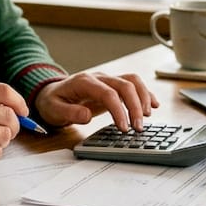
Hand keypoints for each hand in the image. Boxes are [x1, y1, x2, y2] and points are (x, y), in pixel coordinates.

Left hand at [34, 72, 159, 131]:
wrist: (52, 94)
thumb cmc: (53, 102)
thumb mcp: (53, 110)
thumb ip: (69, 112)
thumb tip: (86, 116)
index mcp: (84, 82)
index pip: (108, 93)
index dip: (119, 110)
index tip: (124, 128)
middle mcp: (99, 77)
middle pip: (124, 85)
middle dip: (135, 106)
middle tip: (138, 127)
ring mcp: (107, 80)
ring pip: (132, 81)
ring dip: (143, 97)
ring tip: (147, 117)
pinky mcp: (113, 86)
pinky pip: (133, 85)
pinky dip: (145, 94)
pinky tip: (154, 105)